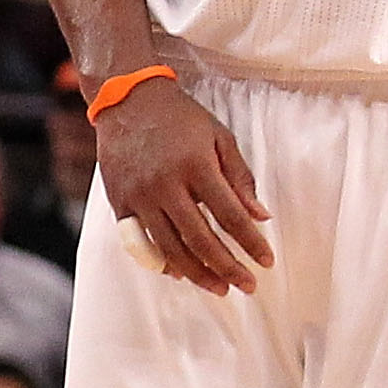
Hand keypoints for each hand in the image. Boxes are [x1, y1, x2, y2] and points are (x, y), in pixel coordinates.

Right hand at [94, 76, 272, 292]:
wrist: (127, 99)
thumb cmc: (180, 117)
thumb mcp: (219, 137)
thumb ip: (240, 178)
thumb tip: (261, 216)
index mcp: (196, 165)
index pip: (230, 216)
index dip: (251, 243)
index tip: (266, 262)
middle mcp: (166, 184)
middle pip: (201, 239)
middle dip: (228, 267)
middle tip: (247, 286)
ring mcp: (140, 196)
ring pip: (170, 248)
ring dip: (198, 273)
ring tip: (219, 288)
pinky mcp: (121, 203)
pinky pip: (142, 243)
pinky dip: (162, 262)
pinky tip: (181, 273)